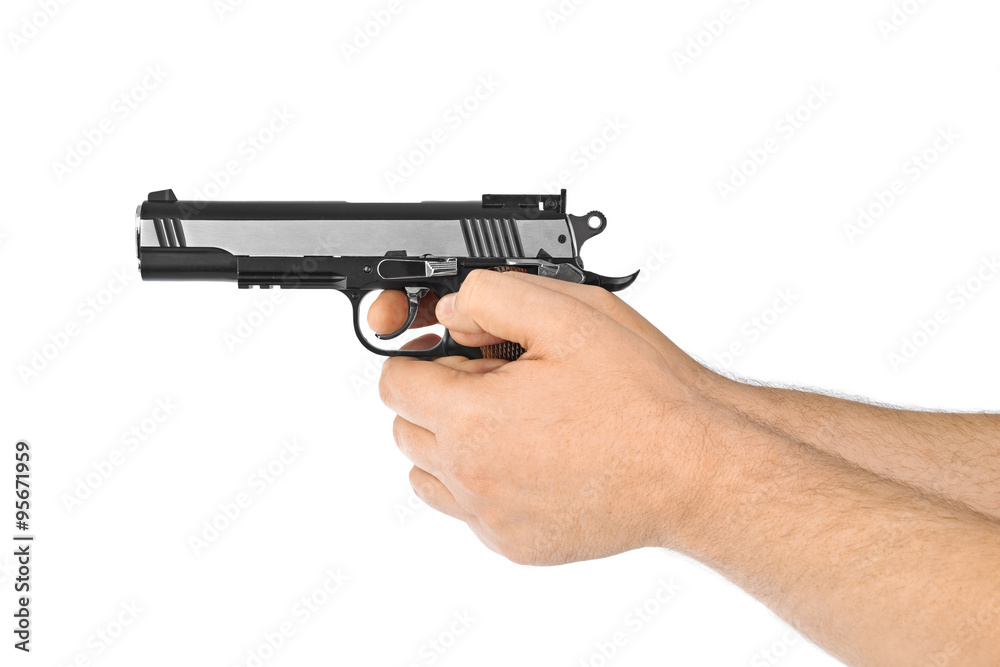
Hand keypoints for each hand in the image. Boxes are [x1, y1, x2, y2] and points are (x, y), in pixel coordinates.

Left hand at [372, 270, 725, 564]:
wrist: (694, 471)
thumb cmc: (642, 398)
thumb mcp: (568, 316)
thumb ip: (492, 298)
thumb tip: (451, 311)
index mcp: (472, 419)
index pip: (395, 382)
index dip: (424, 358)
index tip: (456, 354)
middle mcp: (471, 477)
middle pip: (406, 429)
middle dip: (437, 399)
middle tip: (497, 384)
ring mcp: (491, 519)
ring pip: (427, 476)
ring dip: (450, 445)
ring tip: (510, 423)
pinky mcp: (516, 546)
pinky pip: (469, 512)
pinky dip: (483, 485)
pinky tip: (534, 461)